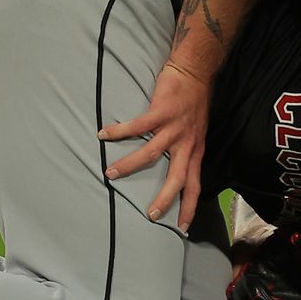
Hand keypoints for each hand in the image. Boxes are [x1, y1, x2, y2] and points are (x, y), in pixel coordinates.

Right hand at [98, 62, 210, 232]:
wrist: (195, 72)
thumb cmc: (194, 102)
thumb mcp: (197, 132)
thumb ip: (188, 150)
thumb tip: (177, 168)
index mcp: (195, 151)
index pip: (195, 185)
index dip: (190, 207)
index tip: (183, 228)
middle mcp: (186, 143)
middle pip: (177, 178)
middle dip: (164, 198)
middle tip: (151, 215)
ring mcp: (174, 128)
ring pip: (152, 154)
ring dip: (129, 165)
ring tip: (110, 174)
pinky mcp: (161, 111)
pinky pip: (138, 126)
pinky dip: (119, 131)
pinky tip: (103, 134)